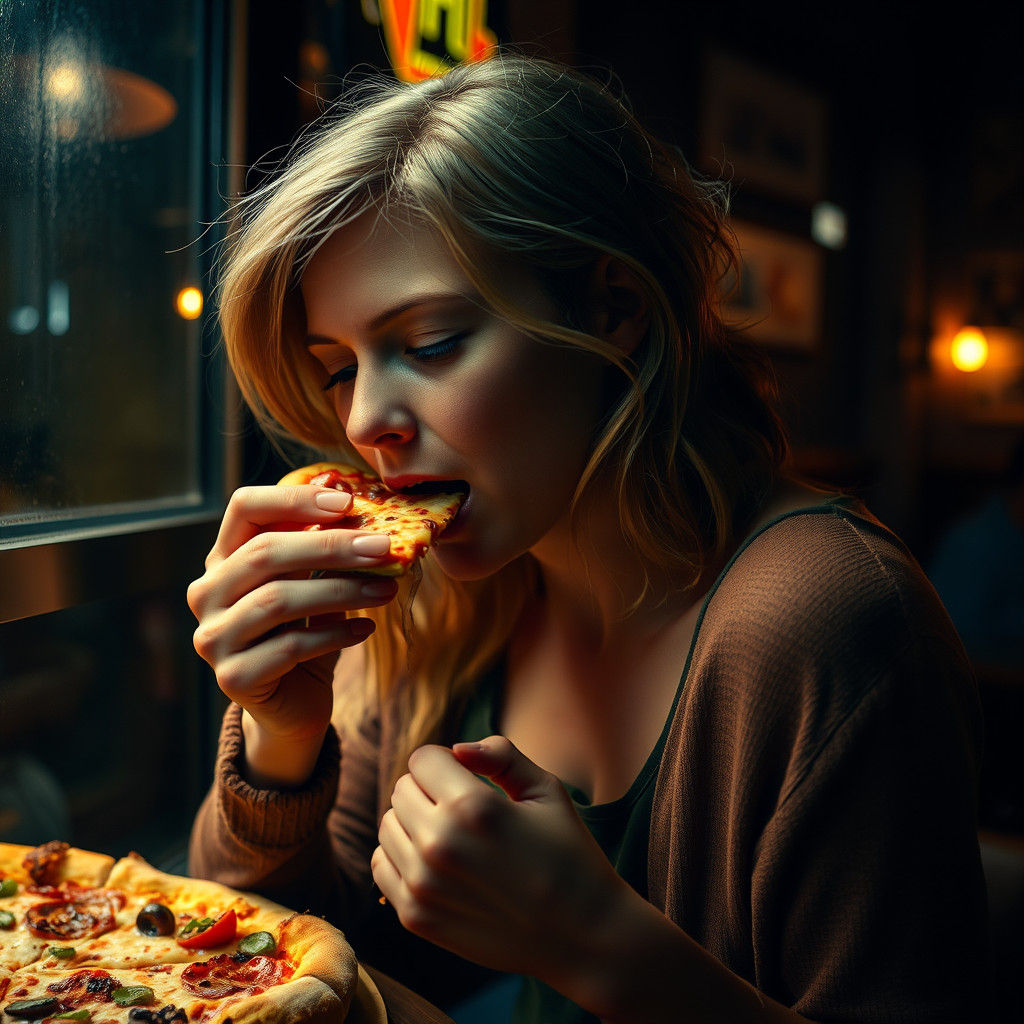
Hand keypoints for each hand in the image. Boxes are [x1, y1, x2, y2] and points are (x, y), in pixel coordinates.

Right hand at [187, 483, 396, 748]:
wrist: (293, 704)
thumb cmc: (306, 632)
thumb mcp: (313, 584)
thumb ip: (324, 551)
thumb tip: (369, 516)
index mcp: (224, 558)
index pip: (245, 508)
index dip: (294, 499)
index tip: (347, 502)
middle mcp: (207, 593)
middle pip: (266, 553)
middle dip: (332, 547)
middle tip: (384, 548)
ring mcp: (214, 637)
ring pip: (278, 600)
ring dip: (341, 591)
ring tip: (386, 589)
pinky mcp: (233, 677)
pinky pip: (290, 646)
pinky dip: (335, 635)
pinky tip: (366, 629)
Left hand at [371, 736, 629, 989]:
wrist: (582, 934)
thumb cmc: (568, 853)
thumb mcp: (546, 790)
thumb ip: (500, 755)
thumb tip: (457, 748)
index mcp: (473, 807)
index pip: (422, 759)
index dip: (446, 762)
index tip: (468, 778)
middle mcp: (440, 845)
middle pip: (402, 789)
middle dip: (429, 789)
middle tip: (464, 808)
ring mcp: (424, 885)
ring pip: (388, 825)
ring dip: (414, 821)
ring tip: (453, 835)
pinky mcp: (416, 917)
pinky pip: (382, 865)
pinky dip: (402, 856)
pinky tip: (437, 862)